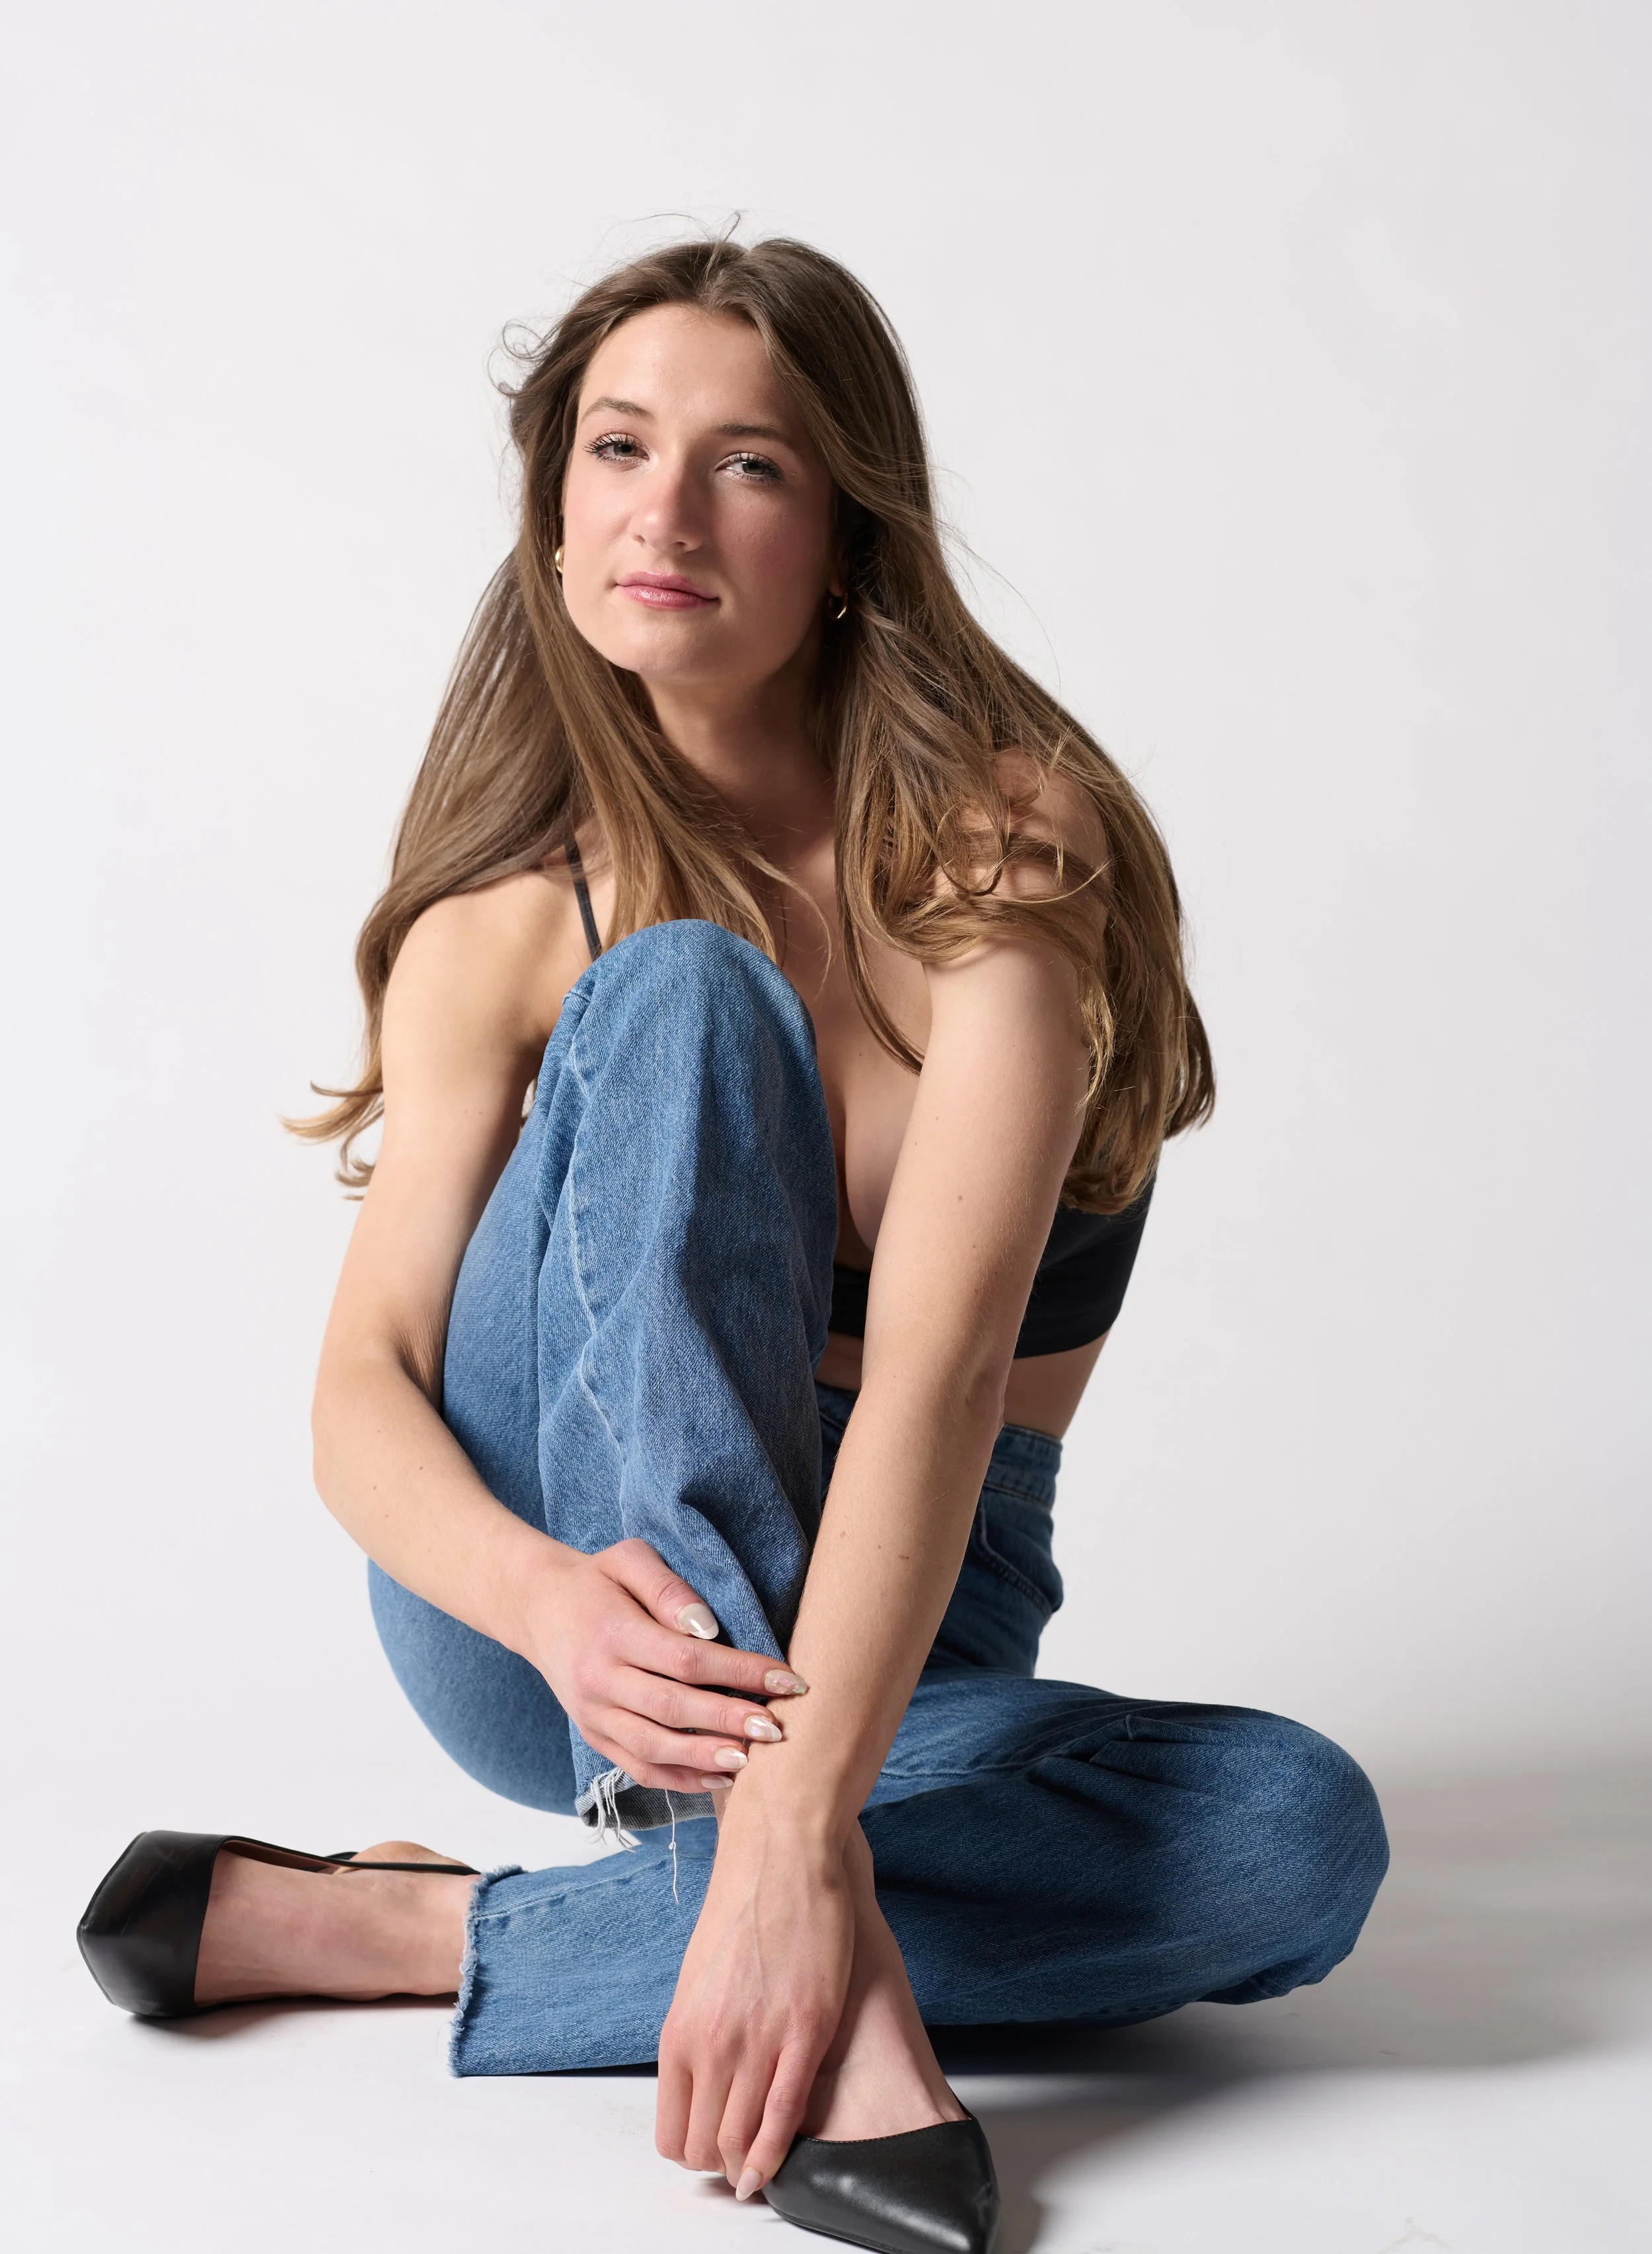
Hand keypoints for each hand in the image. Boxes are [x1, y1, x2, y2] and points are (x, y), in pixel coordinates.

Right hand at [525, 1537, 805, 1794]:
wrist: (538, 1609)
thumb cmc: (597, 1580)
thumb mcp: (629, 1559)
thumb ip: (668, 1588)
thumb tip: (708, 1628)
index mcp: (613, 1633)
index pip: (686, 1659)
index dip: (739, 1671)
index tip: (787, 1678)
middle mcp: (600, 1680)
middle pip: (672, 1709)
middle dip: (730, 1721)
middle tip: (778, 1728)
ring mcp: (594, 1715)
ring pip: (654, 1748)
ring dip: (706, 1758)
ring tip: (753, 1760)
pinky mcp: (594, 1736)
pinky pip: (638, 1767)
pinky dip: (679, 1780)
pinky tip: (719, 1778)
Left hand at [656, 1799, 854, 2196]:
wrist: (779, 1855)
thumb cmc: (741, 1909)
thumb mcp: (699, 1979)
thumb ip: (700, 2035)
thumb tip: (707, 2081)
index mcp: (681, 2033)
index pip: (672, 2132)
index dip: (691, 2153)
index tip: (708, 2152)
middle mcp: (712, 2046)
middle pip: (705, 2146)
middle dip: (720, 2165)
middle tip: (737, 2164)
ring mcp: (759, 2041)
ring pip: (743, 2139)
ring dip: (749, 2166)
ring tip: (759, 2170)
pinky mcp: (806, 2031)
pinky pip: (787, 2114)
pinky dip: (779, 2152)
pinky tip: (778, 2165)